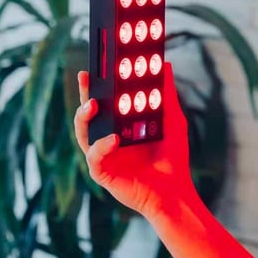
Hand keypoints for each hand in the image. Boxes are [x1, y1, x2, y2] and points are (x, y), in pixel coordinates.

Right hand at [74, 62, 195, 218]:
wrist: (175, 191)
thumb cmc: (172, 158)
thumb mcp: (172, 121)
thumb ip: (166, 95)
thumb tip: (167, 66)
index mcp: (120, 127)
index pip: (104, 102)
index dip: (97, 85)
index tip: (96, 65)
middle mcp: (107, 140)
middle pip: (88, 115)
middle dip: (84, 94)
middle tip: (85, 76)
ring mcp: (103, 157)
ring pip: (83, 134)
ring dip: (84, 118)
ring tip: (93, 104)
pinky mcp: (103, 174)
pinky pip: (95, 158)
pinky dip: (101, 147)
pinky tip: (113, 139)